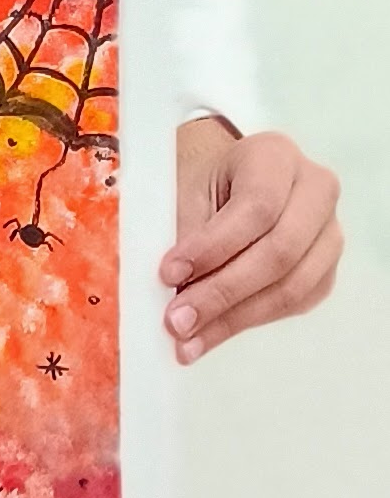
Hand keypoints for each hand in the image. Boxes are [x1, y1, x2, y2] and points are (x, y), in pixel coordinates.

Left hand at [160, 119, 342, 362]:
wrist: (223, 182)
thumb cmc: (201, 182)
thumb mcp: (184, 191)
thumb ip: (184, 235)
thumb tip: (174, 291)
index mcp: (275, 156)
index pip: (257, 207)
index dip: (213, 247)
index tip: (168, 274)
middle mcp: (315, 190)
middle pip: (280, 251)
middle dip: (223, 292)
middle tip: (177, 320)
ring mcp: (328, 231)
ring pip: (292, 286)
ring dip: (235, 318)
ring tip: (188, 340)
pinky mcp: (324, 268)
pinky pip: (294, 303)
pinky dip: (249, 321)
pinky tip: (210, 335)